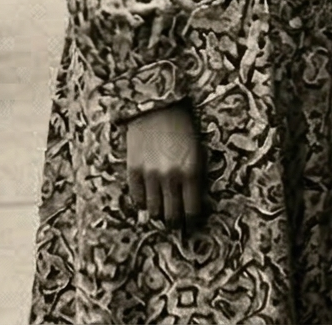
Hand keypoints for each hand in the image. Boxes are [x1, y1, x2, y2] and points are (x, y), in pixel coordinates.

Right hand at [123, 103, 204, 226]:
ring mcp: (150, 175)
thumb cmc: (183, 128)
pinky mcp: (133, 170)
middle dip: (175, 224)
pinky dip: (143, 205)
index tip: (191, 226)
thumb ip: (195, 179)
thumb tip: (189, 206)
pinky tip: (148, 203)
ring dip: (158, 216)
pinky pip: (137, 199)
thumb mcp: (198, 153)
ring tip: (161, 215)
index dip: (192, 222)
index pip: (192, 211)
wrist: (157, 105)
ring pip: (154, 211)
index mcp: (191, 172)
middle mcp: (170, 177)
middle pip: (172, 216)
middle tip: (175, 227)